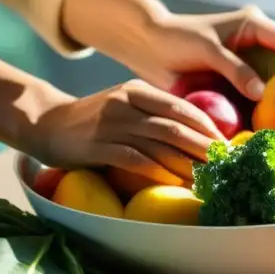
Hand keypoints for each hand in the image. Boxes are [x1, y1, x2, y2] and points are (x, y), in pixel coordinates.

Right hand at [29, 79, 224, 184]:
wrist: (46, 123)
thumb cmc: (94, 121)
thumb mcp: (125, 106)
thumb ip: (152, 114)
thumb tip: (195, 137)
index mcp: (138, 90)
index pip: (183, 108)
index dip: (208, 128)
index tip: (227, 147)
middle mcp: (127, 104)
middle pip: (176, 127)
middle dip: (205, 148)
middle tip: (226, 166)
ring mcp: (111, 125)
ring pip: (160, 144)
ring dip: (187, 164)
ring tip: (207, 179)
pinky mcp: (98, 147)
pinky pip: (135, 160)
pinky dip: (158, 172)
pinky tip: (175, 183)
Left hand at [131, 5, 274, 100]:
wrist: (149, 47)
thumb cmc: (177, 40)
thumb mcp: (208, 50)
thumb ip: (235, 69)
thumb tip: (262, 93)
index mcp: (253, 26)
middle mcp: (255, 46)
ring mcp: (246, 66)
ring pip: (273, 85)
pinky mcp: (235, 84)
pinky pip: (254, 99)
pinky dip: (259, 112)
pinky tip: (264, 127)